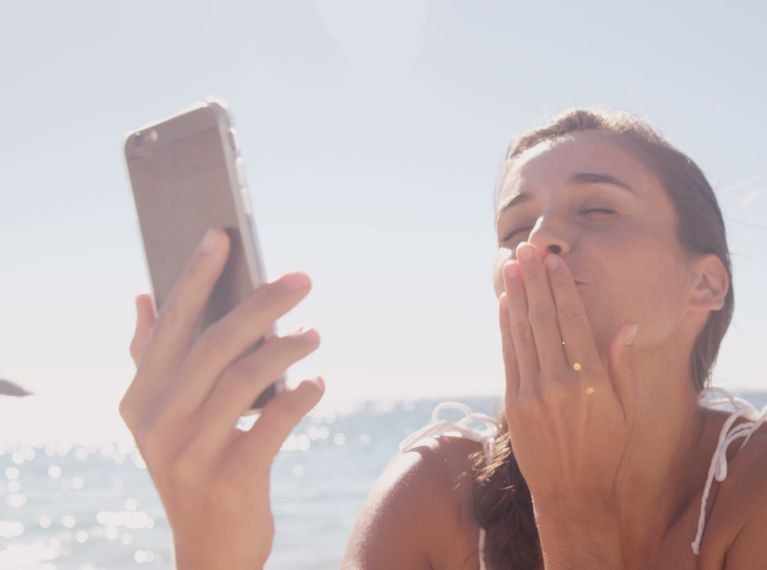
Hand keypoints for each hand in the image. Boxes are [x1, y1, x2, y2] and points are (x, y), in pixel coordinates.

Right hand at [120, 228, 324, 569]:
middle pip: (214, 343)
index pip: (171, 324)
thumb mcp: (163, 420)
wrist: (210, 549)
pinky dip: (301, 395)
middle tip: (302, 278)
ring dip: (287, 347)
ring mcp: (190, 452)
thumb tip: (142, 299)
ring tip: (315, 333)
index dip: (195, 276)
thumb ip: (153, 362)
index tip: (221, 235)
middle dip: (261, 302)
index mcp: (139, 399)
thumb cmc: (196, 468)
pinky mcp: (229, 478)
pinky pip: (273, 421)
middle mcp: (157, 423)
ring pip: (245, 378)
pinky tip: (318, 382)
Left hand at [498, 242, 639, 511]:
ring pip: (522, 333)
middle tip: (526, 249)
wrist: (574, 493)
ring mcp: (532, 393)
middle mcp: (559, 383)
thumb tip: (625, 325)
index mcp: (591, 381)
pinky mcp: (514, 404)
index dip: (561, 288)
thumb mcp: (627, 409)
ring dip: (515, 296)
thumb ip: (623, 365)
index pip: (572, 322)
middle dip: (534, 281)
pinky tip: (505, 305)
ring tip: (511, 266)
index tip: (554, 262)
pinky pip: (509, 356)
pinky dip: (506, 328)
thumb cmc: (607, 450)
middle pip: (543, 319)